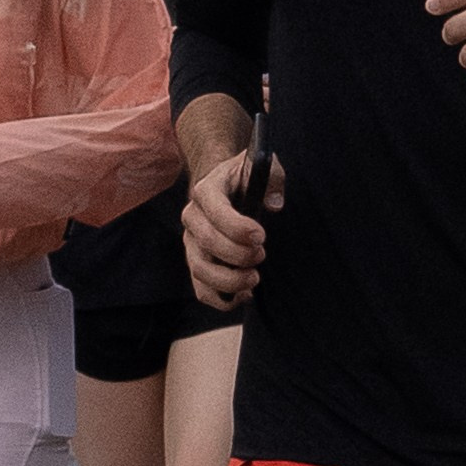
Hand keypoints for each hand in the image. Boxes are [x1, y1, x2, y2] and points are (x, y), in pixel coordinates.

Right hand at [182, 146, 276, 308]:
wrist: (226, 186)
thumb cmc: (246, 177)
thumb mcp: (261, 166)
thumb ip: (272, 178)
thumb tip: (274, 205)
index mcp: (206, 190)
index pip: (215, 210)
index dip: (236, 227)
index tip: (260, 236)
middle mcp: (193, 217)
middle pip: (206, 243)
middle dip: (237, 255)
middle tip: (261, 255)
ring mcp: (191, 243)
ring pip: (200, 271)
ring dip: (229, 281)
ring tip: (254, 278)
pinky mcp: (197, 263)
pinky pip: (201, 290)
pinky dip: (222, 299)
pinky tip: (245, 294)